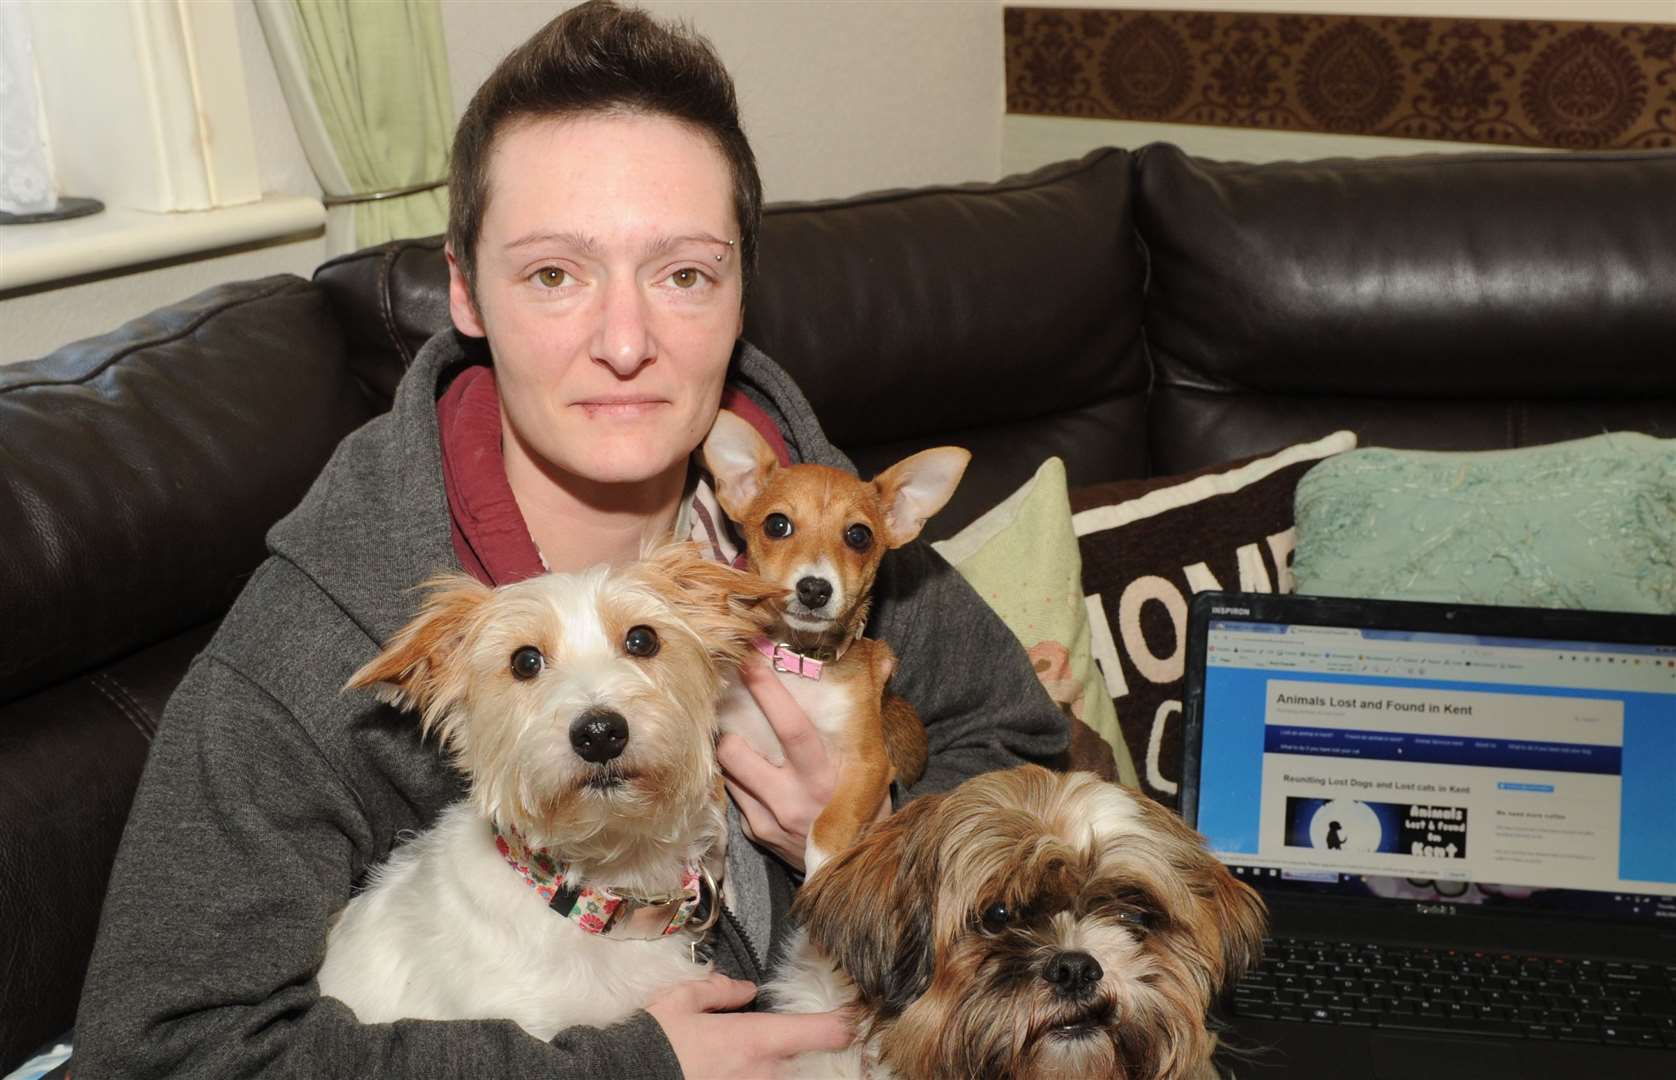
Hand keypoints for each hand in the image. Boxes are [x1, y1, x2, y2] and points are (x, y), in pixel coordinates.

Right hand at [646, 972, 853, 1078]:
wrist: (621, 1077)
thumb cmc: (653, 1041)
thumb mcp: (681, 1001)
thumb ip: (719, 991)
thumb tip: (745, 989)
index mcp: (754, 1040)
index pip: (820, 1031)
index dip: (846, 1024)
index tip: (858, 1018)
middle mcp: (763, 1074)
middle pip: (806, 1063)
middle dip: (811, 1054)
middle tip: (827, 1043)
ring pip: (785, 1077)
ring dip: (786, 1068)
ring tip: (782, 1058)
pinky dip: (764, 1076)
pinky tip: (749, 1066)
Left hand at [718, 653, 889, 872]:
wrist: (855, 868)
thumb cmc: (868, 809)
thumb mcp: (876, 767)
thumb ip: (870, 720)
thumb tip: (886, 662)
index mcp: (827, 779)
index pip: (792, 729)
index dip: (769, 695)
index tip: (751, 663)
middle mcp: (794, 800)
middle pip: (740, 752)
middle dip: (727, 721)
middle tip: (726, 696)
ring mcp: (770, 819)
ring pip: (730, 770)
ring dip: (730, 747)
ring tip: (739, 735)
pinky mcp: (757, 833)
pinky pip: (736, 794)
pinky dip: (740, 777)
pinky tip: (754, 772)